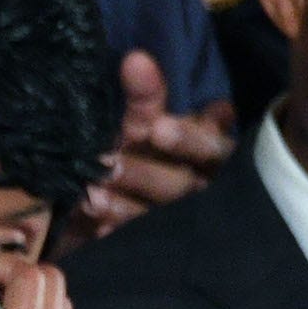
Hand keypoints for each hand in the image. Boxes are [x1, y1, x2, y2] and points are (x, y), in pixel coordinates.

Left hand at [59, 51, 235, 250]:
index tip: (156, 129)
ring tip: (92, 197)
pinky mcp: (161, 247)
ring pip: (161, 218)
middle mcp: (206, 189)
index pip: (210, 146)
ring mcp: (186, 223)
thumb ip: (144, 95)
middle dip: (145, 174)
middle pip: (182, 185)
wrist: (134, 197)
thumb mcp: (149, 121)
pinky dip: (119, 235)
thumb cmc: (151, 151)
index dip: (189, 138)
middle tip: (110, 164)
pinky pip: (141, 244)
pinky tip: (97, 230)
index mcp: (215, 155)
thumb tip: (135, 61)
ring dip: (125, 207)